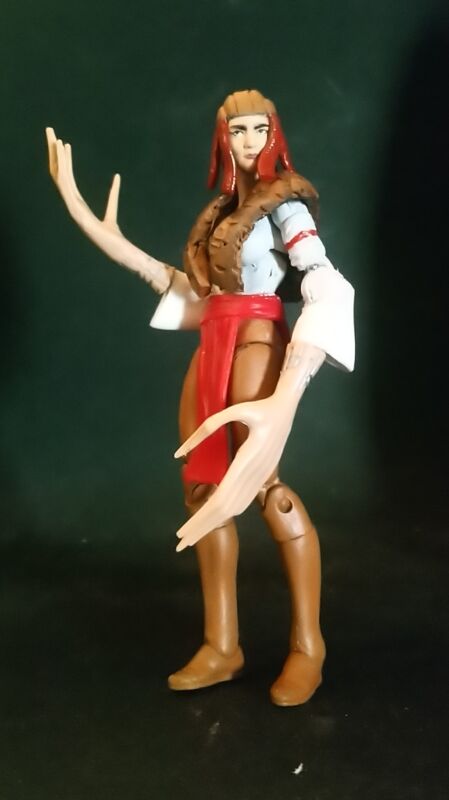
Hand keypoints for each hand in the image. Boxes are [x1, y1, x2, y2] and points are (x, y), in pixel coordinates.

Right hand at [45, 128, 171, 292]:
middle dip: (54, 153)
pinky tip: (63, 154)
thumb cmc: (115, 238)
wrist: (121, 254)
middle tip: (51, 131)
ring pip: (60, 178)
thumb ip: (113, 194)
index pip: (67, 180)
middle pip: (59, 175)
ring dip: (57, 157)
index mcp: (78, 206)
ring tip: (56, 137)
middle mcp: (72, 206)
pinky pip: (67, 188)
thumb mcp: (113, 211)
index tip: (63, 143)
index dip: (64, 161)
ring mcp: (73, 210)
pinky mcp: (77, 214)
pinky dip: (64, 170)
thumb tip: (116, 177)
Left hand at [174, 393, 296, 550]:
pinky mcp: (263, 475)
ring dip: (213, 523)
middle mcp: (254, 475)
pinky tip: (216, 518)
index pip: (220, 500)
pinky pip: (244, 500)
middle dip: (201, 528)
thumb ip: (207, 428)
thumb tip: (179, 452)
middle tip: (180, 545)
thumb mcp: (234, 410)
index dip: (201, 518)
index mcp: (247, 462)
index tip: (183, 533)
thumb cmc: (259, 407)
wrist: (287, 408)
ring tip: (193, 535)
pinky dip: (227, 513)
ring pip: (235, 508)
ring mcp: (260, 477)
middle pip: (225, 511)